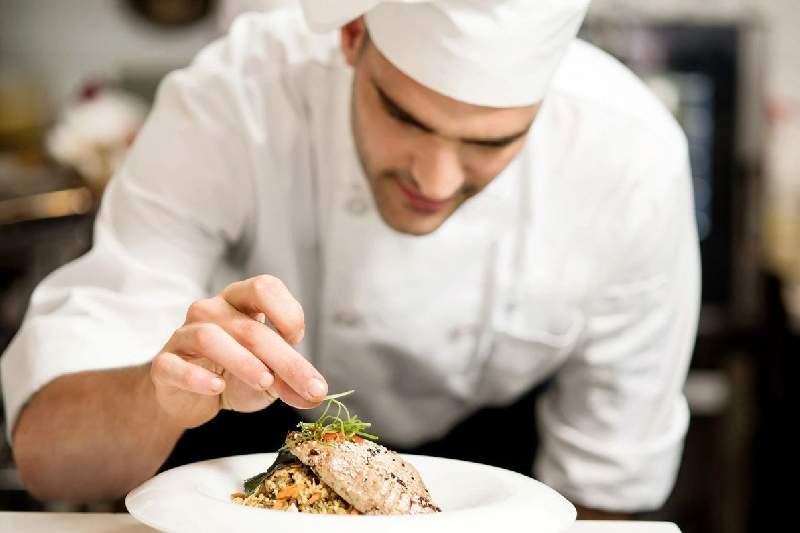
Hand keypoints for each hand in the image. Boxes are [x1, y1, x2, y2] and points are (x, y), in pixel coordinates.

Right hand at [150, 275, 327, 428]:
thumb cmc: (234, 375)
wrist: (190, 399)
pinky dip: (197, 376)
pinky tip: (217, 388)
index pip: (264, 287)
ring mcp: (185, 335)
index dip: (287, 310)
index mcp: (241, 303)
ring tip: (265, 381)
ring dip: (243, 361)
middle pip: (249, 327)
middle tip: (309, 387)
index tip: (297, 339)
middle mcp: (212, 310)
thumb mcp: (270, 378)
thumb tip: (317, 395)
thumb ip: (292, 383)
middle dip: (284, 359)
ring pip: (211, 337)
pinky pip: (175, 365)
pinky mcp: (164, 363)